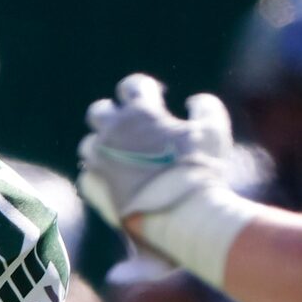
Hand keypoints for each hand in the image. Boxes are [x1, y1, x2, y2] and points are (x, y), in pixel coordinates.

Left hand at [77, 75, 244, 274]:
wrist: (183, 215)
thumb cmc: (200, 171)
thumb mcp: (214, 131)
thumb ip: (206, 106)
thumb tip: (194, 101)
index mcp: (142, 111)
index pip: (133, 86)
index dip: (144, 89)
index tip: (153, 96)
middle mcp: (114, 130)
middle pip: (100, 112)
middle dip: (113, 116)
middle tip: (129, 128)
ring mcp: (101, 159)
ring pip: (90, 145)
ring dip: (104, 149)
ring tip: (120, 160)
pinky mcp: (95, 188)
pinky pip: (87, 177)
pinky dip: (100, 179)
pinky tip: (113, 184)